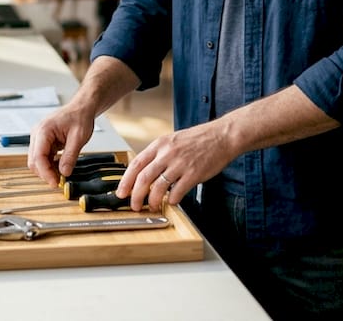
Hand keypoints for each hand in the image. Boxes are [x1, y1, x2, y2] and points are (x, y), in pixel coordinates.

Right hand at [26, 102, 97, 185]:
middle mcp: (37, 134)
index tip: (55, 182)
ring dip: (47, 170)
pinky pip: (42, 157)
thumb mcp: (79, 137)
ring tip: (61, 175)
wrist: (81, 108)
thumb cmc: (79, 117)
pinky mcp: (43, 141)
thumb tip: (64, 172)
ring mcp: (38, 138)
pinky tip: (60, 167)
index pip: (38, 156)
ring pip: (36, 160)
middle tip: (59, 182)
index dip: (45, 172)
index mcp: (44, 130)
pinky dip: (49, 165)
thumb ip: (70, 156)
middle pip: (34, 161)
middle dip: (45, 173)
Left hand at [116, 121, 237, 211]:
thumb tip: (144, 173)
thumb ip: (159, 155)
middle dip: (136, 196)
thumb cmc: (199, 139)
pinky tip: (173, 201)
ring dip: (153, 201)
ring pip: (158, 187)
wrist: (222, 136)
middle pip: (143, 178)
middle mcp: (167, 153)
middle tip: (134, 205)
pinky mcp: (193, 174)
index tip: (121, 192)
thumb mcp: (173, 140)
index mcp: (160, 144)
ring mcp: (180, 164)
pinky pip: (177, 192)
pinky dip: (172, 200)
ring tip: (153, 207)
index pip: (136, 164)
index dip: (126, 180)